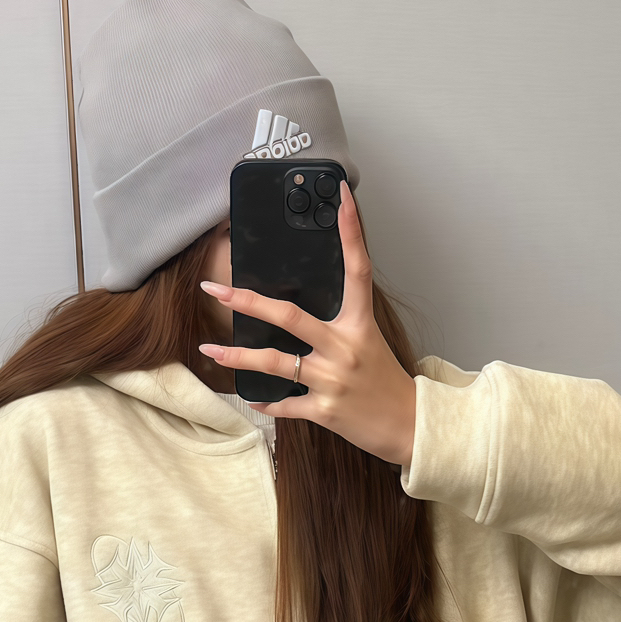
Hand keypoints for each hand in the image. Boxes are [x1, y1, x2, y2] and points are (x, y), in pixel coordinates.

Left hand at [198, 183, 417, 465]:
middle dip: (248, 301)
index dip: (352, 230)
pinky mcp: (326, 410)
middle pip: (290, 316)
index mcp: (360, 324)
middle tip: (215, 288)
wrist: (410, 426)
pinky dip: (267, 400)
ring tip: (210, 349)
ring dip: (238, 357)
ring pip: (276, 362)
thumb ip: (339, 325)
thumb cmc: (385, 382)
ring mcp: (333, 379)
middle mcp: (345, 347)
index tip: (341, 194)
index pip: (357, 268)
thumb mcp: (369, 342)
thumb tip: (300, 311)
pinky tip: (252, 396)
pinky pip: (286, 402)